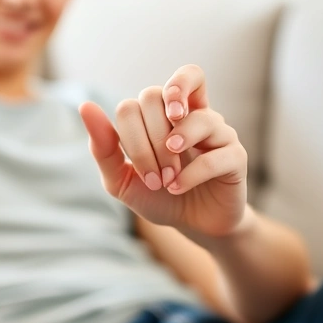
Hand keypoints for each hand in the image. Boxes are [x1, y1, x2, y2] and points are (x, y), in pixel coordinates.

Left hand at [80, 65, 247, 237]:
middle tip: (154, 177)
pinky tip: (179, 188)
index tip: (140, 171)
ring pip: (195, 117)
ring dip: (170, 151)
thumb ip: (104, 146)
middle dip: (147, 141)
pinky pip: (216, 152)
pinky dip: (192, 173)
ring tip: (167, 177)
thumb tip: (86, 106)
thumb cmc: (158, 195)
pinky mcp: (236, 155)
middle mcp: (191, 112)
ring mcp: (217, 131)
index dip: (132, 133)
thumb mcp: (121, 178)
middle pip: (157, 96)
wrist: (193, 225)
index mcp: (162, 113)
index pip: (138, 100)